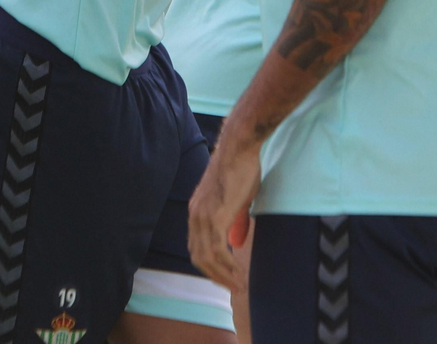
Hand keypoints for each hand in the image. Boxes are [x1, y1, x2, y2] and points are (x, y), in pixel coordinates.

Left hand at [188, 129, 261, 289]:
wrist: (239, 149)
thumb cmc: (241, 169)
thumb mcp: (235, 199)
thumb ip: (233, 220)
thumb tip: (235, 241)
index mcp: (196, 211)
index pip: (196, 246)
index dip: (209, 265)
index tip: (223, 276)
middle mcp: (195, 216)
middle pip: (198, 257)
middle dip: (215, 275)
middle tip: (232, 286)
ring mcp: (203, 217)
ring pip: (207, 258)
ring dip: (223, 275)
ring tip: (238, 285)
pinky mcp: (215, 217)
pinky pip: (217, 251)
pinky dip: (227, 266)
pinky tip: (238, 273)